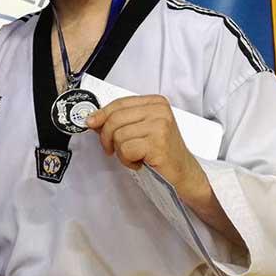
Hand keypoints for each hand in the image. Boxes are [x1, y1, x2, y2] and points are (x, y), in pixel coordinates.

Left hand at [86, 95, 208, 198]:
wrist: (183, 172)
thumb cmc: (161, 151)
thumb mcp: (140, 130)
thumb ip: (120, 122)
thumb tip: (93, 120)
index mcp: (155, 102)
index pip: (119, 103)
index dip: (101, 114)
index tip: (91, 123)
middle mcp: (159, 111)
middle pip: (115, 118)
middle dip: (106, 136)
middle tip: (111, 148)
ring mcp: (160, 126)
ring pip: (118, 135)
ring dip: (120, 151)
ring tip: (133, 156)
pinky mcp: (157, 143)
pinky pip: (126, 149)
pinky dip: (127, 160)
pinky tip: (139, 162)